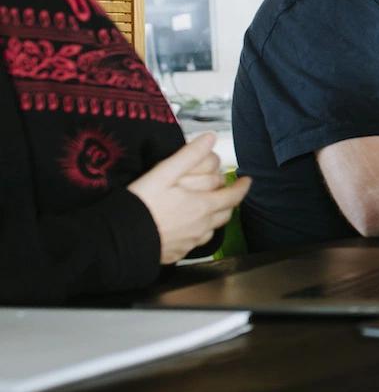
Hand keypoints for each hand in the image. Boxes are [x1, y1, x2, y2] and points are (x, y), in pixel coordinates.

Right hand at [128, 133, 250, 263]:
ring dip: (216, 217)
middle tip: (228, 192)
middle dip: (230, 201)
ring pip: (212, 229)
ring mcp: (189, 242)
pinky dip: (200, 232)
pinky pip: (196, 242)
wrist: (117, 240)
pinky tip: (191, 228)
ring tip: (211, 208)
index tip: (247, 180)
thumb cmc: (141, 204)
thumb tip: (210, 138)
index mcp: (202, 206)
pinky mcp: (176, 253)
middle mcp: (200, 226)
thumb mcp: (164, 173)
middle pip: (225, 213)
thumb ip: (189, 155)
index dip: (242, 187)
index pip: (233, 196)